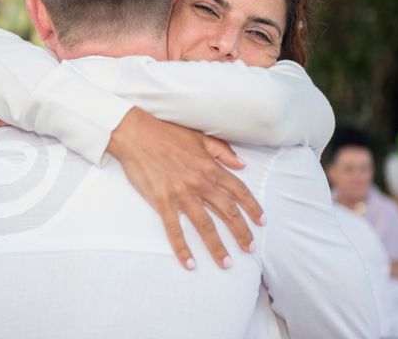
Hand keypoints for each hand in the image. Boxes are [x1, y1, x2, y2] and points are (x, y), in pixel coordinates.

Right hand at [107, 108, 264, 270]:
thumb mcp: (198, 137)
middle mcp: (200, 183)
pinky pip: (174, 229)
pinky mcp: (162, 201)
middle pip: (227, 212)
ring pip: (205, 225)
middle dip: (241, 232)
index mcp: (210, 167)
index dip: (253, 207)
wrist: (136, 134)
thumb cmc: (165, 133)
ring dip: (217, 247)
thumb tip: (241, 164)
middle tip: (249, 249)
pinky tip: (189, 263)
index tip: (261, 222)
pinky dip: (182, 248)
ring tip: (226, 263)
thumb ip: (221, 151)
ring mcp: (181, 194)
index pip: (238, 191)